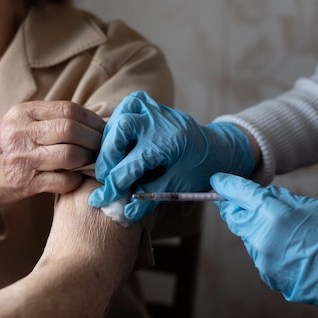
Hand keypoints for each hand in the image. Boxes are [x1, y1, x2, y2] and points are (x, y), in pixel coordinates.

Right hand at [0, 101, 104, 214]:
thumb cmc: (7, 148)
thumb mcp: (21, 124)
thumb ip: (51, 119)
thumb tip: (96, 121)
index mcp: (22, 113)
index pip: (68, 109)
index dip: (92, 120)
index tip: (104, 130)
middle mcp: (20, 132)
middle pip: (71, 130)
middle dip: (94, 140)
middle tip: (104, 149)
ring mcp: (22, 159)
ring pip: (69, 155)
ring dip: (87, 160)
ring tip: (92, 163)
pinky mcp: (24, 183)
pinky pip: (61, 181)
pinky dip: (75, 180)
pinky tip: (76, 179)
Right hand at [89, 91, 254, 221]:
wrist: (217, 148)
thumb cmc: (200, 169)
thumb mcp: (178, 187)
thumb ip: (150, 197)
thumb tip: (125, 212)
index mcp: (170, 143)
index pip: (131, 164)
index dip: (113, 185)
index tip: (101, 199)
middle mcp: (161, 121)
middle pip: (121, 128)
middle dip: (108, 156)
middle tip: (106, 176)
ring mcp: (156, 109)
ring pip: (122, 113)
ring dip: (111, 137)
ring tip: (111, 160)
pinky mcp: (152, 105)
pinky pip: (128, 106)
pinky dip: (118, 122)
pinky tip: (118, 142)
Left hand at [210, 172, 317, 317]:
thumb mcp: (312, 207)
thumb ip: (281, 200)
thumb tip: (261, 195)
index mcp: (273, 215)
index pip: (240, 194)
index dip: (226, 185)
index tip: (217, 180)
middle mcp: (261, 237)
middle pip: (234, 217)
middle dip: (234, 207)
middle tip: (240, 201)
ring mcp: (261, 259)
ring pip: (247, 236)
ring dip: (255, 228)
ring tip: (284, 231)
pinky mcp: (266, 274)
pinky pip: (260, 253)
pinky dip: (267, 246)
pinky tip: (290, 250)